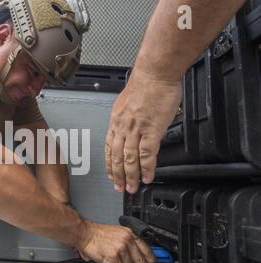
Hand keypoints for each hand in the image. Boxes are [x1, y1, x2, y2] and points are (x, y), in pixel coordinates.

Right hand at [77, 221, 155, 262]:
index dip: (150, 258)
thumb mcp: (116, 232)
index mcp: (129, 233)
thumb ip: (127, 241)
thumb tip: (134, 254)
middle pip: (139, 259)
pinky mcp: (113, 257)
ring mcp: (120, 248)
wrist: (85, 233)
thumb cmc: (97, 233)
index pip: (145, 247)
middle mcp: (126, 240)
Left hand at [105, 70, 181, 193]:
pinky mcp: (151, 130)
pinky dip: (147, 168)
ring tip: (133, 188)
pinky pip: (147, 154)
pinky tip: (148, 177)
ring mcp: (136, 130)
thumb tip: (132, 125)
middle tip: (120, 188)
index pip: (109, 147)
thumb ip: (128, 116)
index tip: (111, 174)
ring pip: (129, 159)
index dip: (109, 163)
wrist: (155, 73)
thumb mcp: (128, 101)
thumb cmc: (145, 83)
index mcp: (116, 120)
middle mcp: (123, 127)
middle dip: (118, 175)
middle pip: (117, 157)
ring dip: (131, 176)